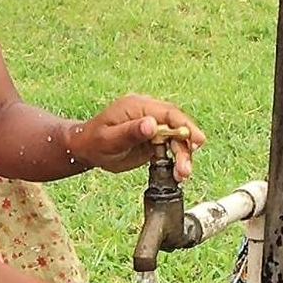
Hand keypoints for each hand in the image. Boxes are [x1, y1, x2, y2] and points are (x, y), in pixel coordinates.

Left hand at [68, 94, 204, 180]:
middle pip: (176, 127)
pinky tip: (177, 174)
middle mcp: (148, 114)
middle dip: (185, 147)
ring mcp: (152, 127)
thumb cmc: (93, 141)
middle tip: (186, 168)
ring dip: (182, 157)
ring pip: (176, 140)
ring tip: (182, 175)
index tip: (197, 140)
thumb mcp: (109, 138)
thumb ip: (130, 131)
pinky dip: (176, 161)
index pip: (168, 113)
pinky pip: (170, 149)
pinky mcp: (153, 140)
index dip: (185, 125)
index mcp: (138, 106)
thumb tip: (151, 124)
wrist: (85, 148)